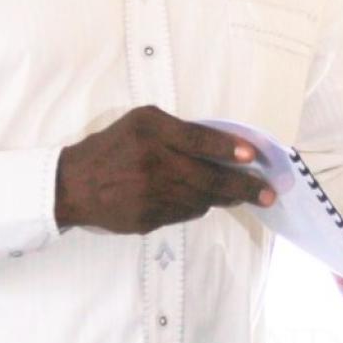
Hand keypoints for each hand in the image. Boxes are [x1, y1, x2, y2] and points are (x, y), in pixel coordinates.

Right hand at [54, 106, 273, 233]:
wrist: (73, 185)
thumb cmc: (113, 146)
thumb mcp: (141, 123)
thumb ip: (178, 129)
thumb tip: (223, 144)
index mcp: (151, 133)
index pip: (198, 140)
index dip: (227, 148)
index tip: (252, 156)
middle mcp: (153, 164)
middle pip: (209, 178)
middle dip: (244, 187)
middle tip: (268, 193)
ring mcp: (151, 195)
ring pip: (202, 200)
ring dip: (225, 198)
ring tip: (242, 194)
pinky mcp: (149, 219)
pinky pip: (186, 214)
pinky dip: (198, 206)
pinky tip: (203, 200)